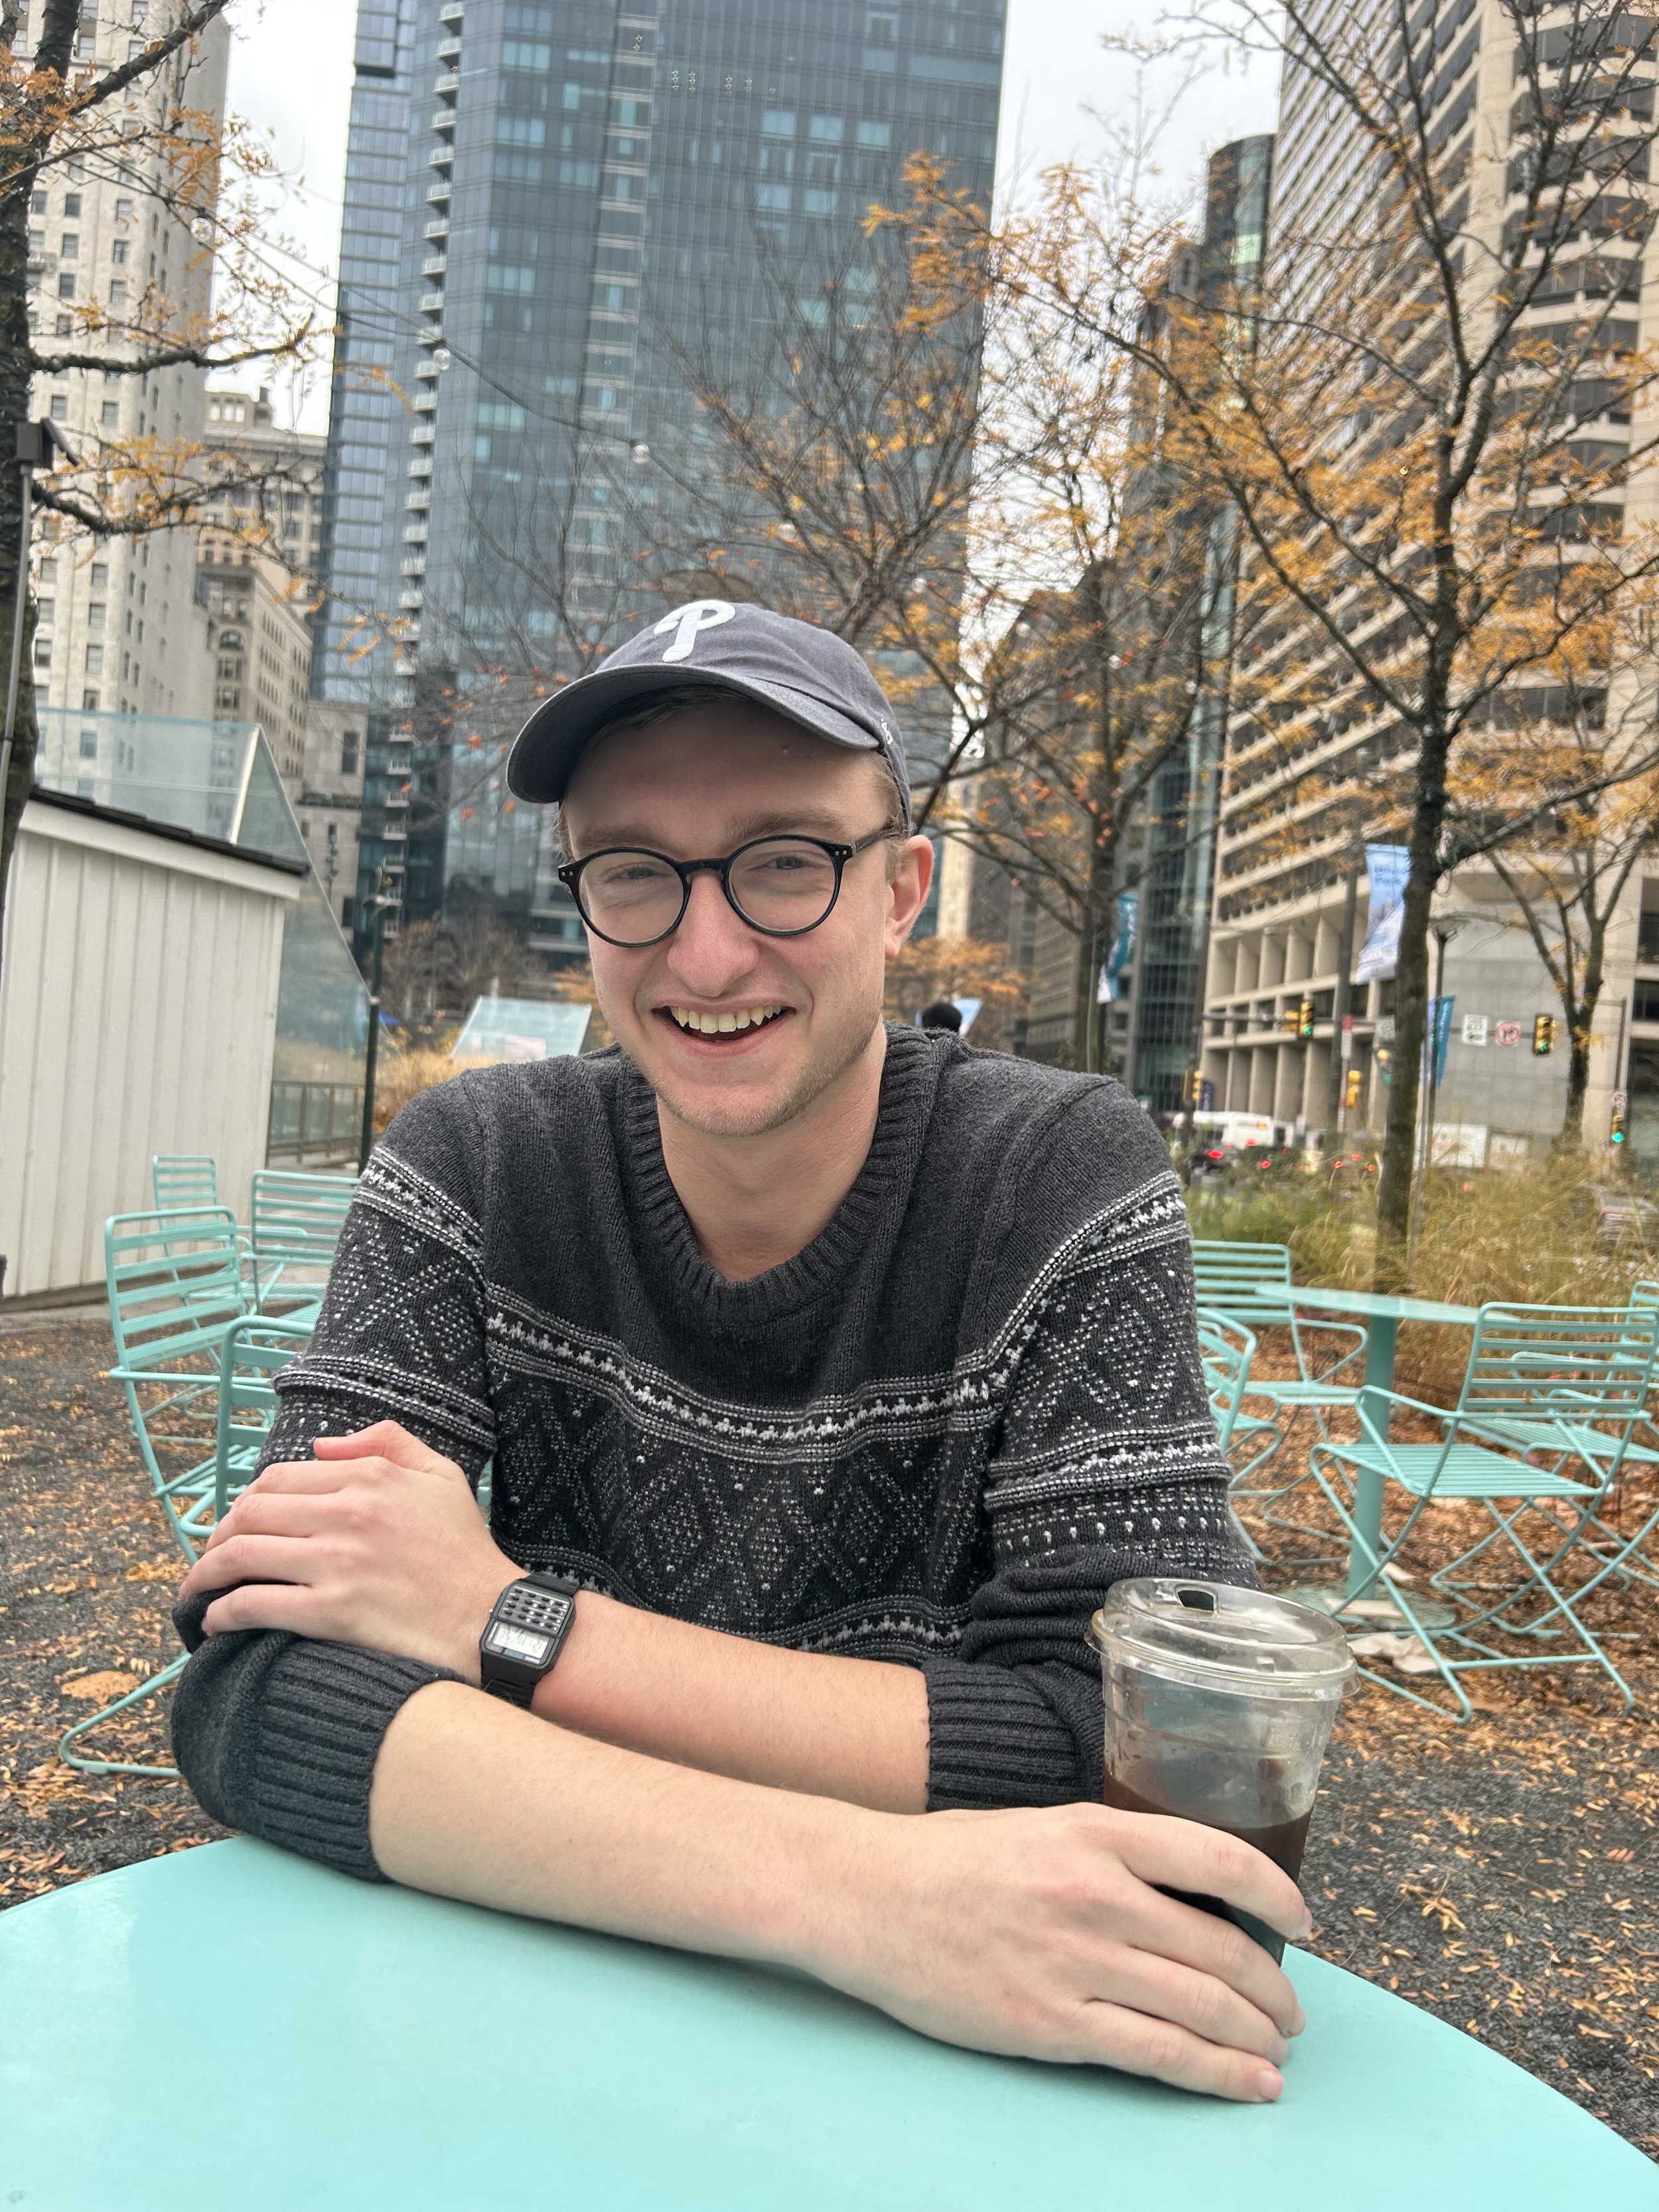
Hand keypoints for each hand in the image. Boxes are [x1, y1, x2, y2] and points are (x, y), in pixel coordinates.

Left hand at [179, 1421, 519, 1677]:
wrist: (491, 1619)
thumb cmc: (465, 1552)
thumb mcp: (440, 1475)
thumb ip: (387, 1442)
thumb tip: (321, 1443)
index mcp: (369, 1477)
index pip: (279, 1477)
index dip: (245, 1500)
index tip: (236, 1523)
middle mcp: (348, 1513)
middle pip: (250, 1513)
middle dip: (217, 1536)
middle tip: (210, 1558)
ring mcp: (337, 1563)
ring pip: (243, 1556)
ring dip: (206, 1573)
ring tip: (197, 1589)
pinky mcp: (332, 1612)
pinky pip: (255, 1605)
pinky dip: (223, 1612)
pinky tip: (215, 1621)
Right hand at [817, 1800, 1311, 2101]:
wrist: (865, 1895)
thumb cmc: (950, 1860)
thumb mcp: (1042, 1827)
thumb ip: (1114, 1855)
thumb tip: (1190, 1896)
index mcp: (1094, 1833)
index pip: (1216, 1857)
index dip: (1275, 1892)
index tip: (1303, 1921)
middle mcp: (1095, 1894)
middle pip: (1220, 1947)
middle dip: (1272, 1990)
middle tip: (1291, 2013)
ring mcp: (1074, 1962)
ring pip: (1200, 2006)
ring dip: (1255, 2036)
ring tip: (1277, 2052)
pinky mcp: (1050, 2024)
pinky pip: (1157, 2053)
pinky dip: (1215, 2073)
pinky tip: (1246, 2082)